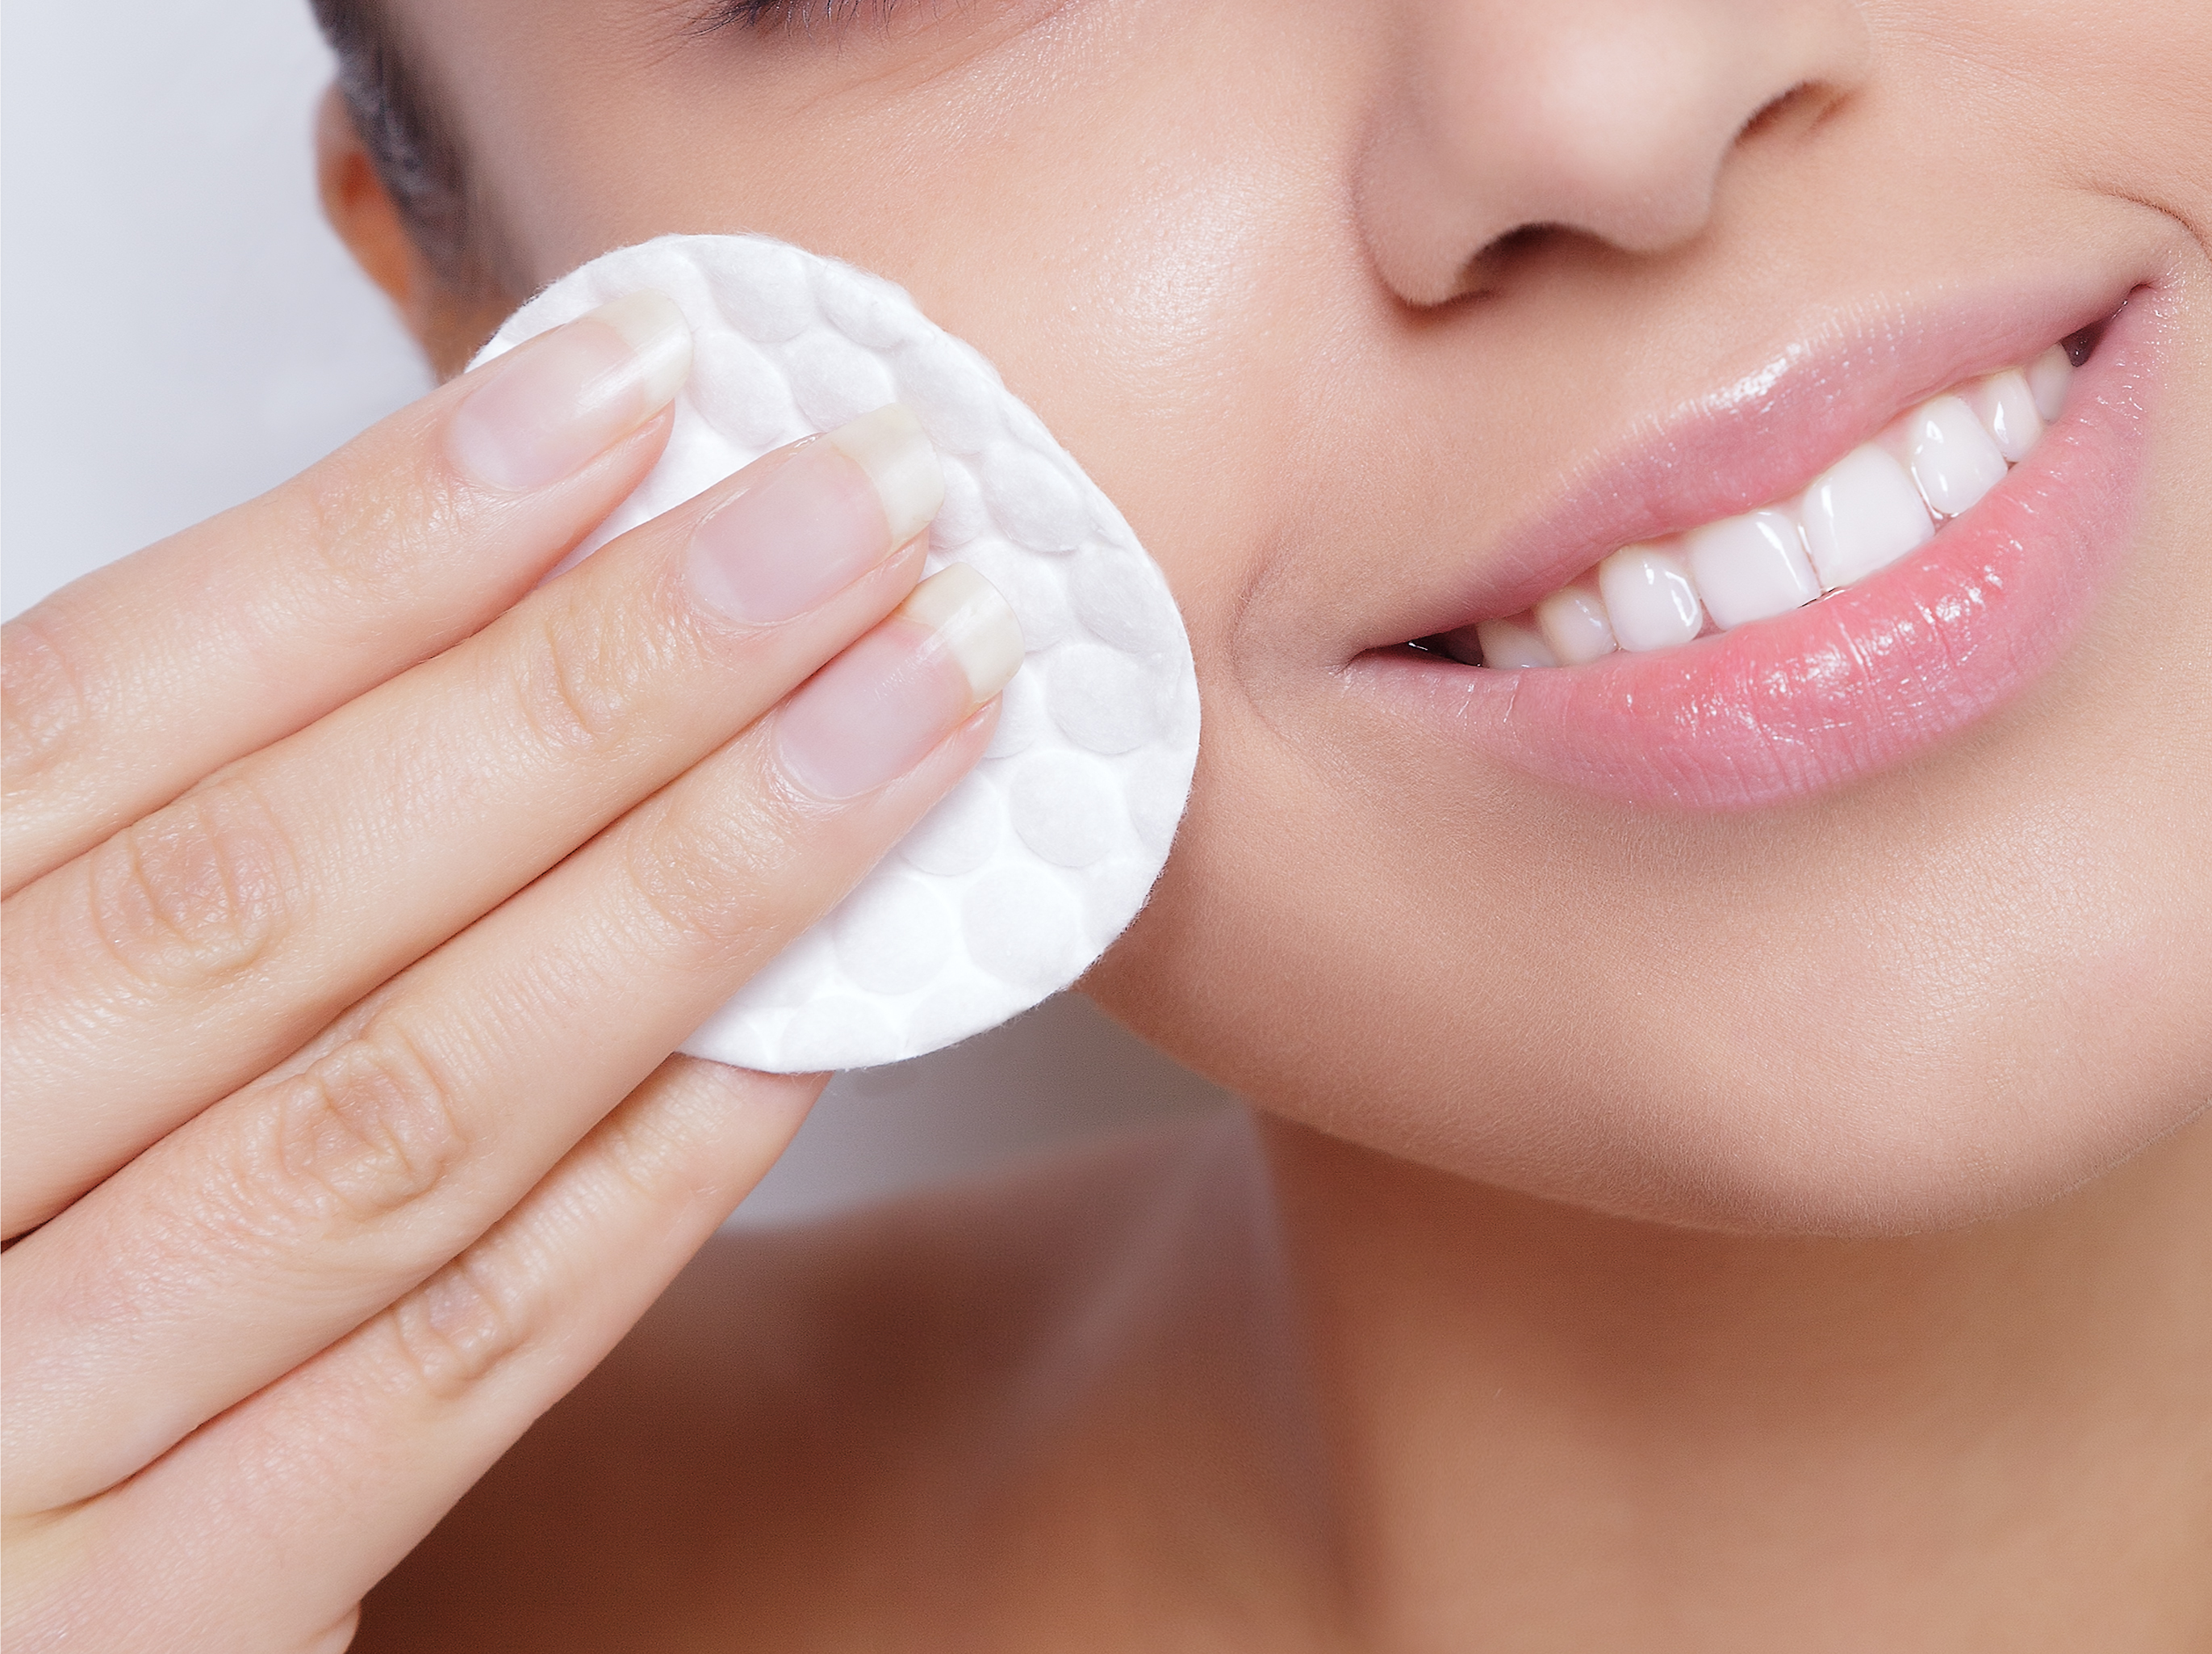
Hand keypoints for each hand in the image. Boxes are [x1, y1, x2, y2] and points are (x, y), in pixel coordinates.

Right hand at [1, 292, 1016, 1651]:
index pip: (89, 717)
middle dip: (599, 679)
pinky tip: (819, 1017)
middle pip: (267, 891)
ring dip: (693, 885)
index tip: (626, 388)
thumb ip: (127, 876)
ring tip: (918, 710)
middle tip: (865, 510)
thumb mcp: (3, 1024)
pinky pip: (455, 1365)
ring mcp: (8, 1447)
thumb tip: (474, 600)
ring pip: (395, 1112)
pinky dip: (650, 1172)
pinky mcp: (164, 1641)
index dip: (368, 543)